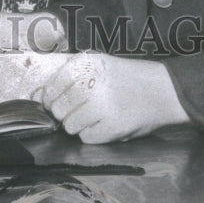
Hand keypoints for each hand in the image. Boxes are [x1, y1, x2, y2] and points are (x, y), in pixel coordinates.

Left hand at [37, 52, 189, 142]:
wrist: (162, 90)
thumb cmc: (127, 78)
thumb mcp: (100, 65)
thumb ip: (71, 77)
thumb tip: (41, 96)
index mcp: (88, 64)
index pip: (53, 86)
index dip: (50, 99)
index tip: (53, 103)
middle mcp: (93, 83)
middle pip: (59, 109)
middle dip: (64, 114)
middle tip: (76, 112)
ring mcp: (102, 106)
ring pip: (70, 126)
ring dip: (78, 125)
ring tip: (93, 118)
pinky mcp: (113, 127)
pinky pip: (87, 137)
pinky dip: (92, 135)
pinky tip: (104, 125)